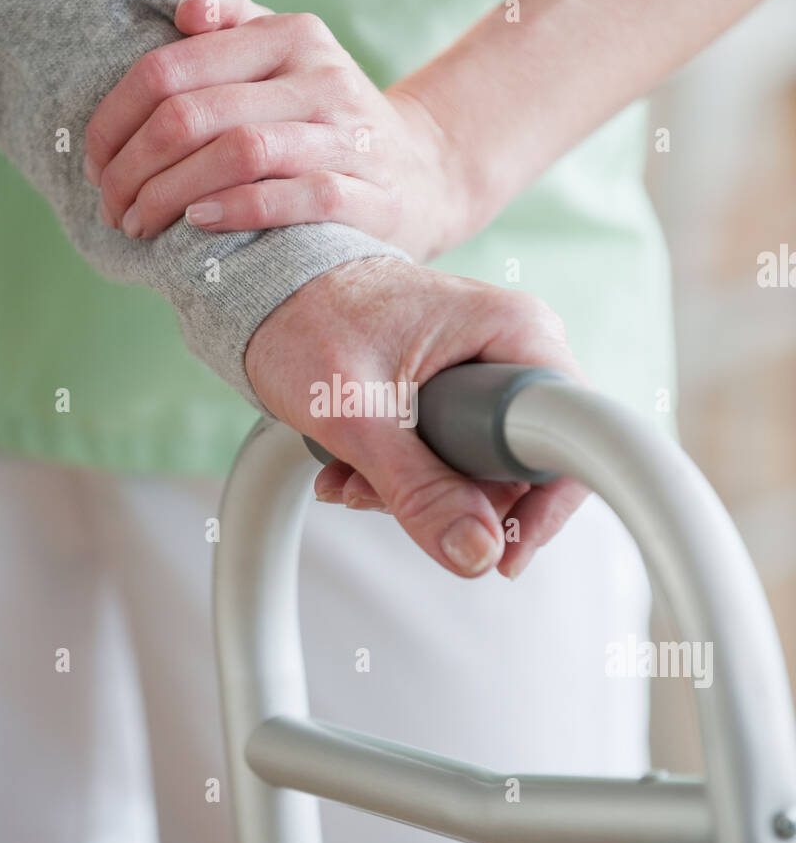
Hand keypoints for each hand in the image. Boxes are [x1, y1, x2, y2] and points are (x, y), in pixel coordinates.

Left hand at [84, 0, 467, 262]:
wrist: (424, 174)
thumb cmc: (323, 116)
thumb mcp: (283, 51)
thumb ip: (227, 12)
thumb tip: (186, 9)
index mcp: (288, 35)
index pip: (172, 66)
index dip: (116, 117)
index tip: (95, 161)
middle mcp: (321, 77)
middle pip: (194, 114)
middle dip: (134, 167)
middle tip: (109, 206)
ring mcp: (349, 137)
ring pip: (239, 152)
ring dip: (172, 194)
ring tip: (140, 223)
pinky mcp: (372, 195)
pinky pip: (297, 197)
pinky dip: (239, 209)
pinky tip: (198, 225)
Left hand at [244, 258, 587, 580]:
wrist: (271, 287)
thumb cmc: (307, 317)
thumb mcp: (358, 415)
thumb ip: (417, 489)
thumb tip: (476, 555)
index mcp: (514, 329)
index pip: (571, 436)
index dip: (544, 505)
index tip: (505, 552)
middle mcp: (514, 343)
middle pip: (526, 460)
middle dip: (457, 501)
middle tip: (386, 502)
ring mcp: (489, 364)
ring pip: (485, 464)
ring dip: (420, 492)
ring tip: (353, 483)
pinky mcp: (462, 384)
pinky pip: (458, 450)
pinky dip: (407, 474)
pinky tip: (352, 474)